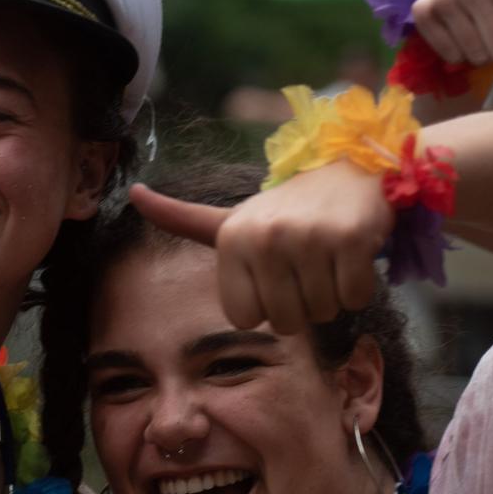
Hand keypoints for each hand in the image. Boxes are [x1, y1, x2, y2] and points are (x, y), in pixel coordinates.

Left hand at [130, 163, 391, 334]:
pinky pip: (355, 298)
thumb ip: (182, 218)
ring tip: (326, 257)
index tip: (272, 274)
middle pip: (284, 322)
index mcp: (231, 237)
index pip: (244, 319)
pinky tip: (351, 255)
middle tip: (305, 266)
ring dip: (330, 295)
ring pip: (322, 312)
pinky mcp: (352, 239)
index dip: (264, 306)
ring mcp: (310, 236)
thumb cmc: (285, 210)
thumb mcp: (231, 217)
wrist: (348, 170)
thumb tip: (133, 193)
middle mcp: (266, 236)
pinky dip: (359, 286)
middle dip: (300, 305)